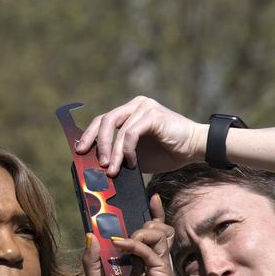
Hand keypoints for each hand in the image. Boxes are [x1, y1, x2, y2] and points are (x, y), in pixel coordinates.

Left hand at [75, 95, 206, 176]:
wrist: (194, 149)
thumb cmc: (168, 153)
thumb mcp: (137, 156)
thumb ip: (120, 156)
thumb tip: (99, 168)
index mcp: (130, 112)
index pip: (102, 121)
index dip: (89, 136)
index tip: (80, 152)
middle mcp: (135, 105)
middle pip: (104, 120)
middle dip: (96, 143)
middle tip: (94, 162)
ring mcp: (144, 107)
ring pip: (117, 129)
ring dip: (112, 152)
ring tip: (111, 170)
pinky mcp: (152, 115)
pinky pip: (131, 133)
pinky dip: (128, 150)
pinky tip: (132, 163)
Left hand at [82, 195, 174, 275]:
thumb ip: (91, 259)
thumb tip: (90, 234)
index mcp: (137, 259)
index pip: (149, 230)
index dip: (153, 213)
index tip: (150, 197)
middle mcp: (150, 260)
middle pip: (156, 228)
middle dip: (142, 221)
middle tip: (121, 228)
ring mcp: (158, 266)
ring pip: (159, 234)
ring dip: (140, 231)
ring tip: (122, 240)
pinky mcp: (163, 275)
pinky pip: (154, 251)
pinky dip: (137, 245)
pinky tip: (122, 246)